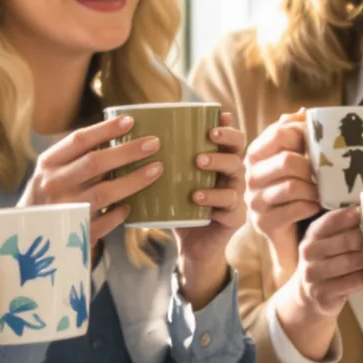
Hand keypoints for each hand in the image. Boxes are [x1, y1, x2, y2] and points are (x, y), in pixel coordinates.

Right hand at [22, 113, 164, 243]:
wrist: (25, 237)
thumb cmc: (47, 198)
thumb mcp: (52, 173)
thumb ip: (77, 158)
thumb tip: (119, 139)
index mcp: (48, 164)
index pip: (78, 140)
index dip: (105, 130)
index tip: (130, 122)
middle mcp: (54, 185)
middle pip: (95, 163)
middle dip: (127, 152)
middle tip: (154, 144)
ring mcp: (65, 210)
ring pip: (105, 192)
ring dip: (133, 180)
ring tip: (156, 170)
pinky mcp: (76, 233)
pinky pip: (105, 221)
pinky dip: (119, 213)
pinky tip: (129, 207)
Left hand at [175, 118, 244, 307]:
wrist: (191, 247)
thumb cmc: (180, 209)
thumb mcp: (171, 184)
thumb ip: (160, 165)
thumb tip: (124, 142)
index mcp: (220, 165)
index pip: (231, 140)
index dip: (227, 126)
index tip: (219, 115)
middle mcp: (232, 178)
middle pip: (238, 152)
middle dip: (226, 141)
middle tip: (208, 136)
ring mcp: (236, 198)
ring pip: (235, 177)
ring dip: (218, 165)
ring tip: (198, 163)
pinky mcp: (234, 219)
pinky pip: (230, 206)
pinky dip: (213, 199)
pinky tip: (197, 197)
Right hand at [243, 114, 320, 266]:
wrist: (285, 232)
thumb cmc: (292, 188)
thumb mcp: (292, 158)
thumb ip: (295, 133)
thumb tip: (303, 113)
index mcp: (256, 153)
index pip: (279, 132)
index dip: (303, 135)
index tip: (317, 144)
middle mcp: (250, 175)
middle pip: (287, 160)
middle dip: (312, 168)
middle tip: (324, 174)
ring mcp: (254, 200)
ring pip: (292, 186)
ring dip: (314, 189)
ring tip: (322, 191)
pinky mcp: (264, 222)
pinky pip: (296, 208)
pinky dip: (312, 206)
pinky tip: (315, 206)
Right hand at [269, 205, 362, 362]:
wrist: (307, 295)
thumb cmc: (325, 263)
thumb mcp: (325, 242)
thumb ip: (342, 229)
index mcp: (312, 234)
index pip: (333, 220)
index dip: (355, 216)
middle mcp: (309, 252)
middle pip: (347, 240)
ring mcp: (314, 274)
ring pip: (352, 262)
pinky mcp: (323, 293)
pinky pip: (354, 282)